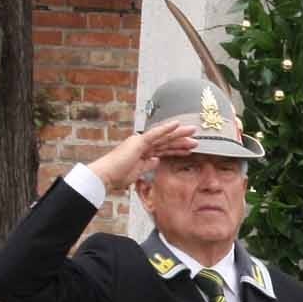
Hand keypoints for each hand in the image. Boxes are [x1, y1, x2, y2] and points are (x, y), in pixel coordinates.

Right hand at [85, 118, 199, 194]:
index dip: (177, 149)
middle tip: (196, 138)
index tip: (189, 150)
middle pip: (166, 142)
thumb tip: (156, 160)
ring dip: (179, 134)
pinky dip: (166, 129)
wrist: (107, 176)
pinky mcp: (139, 142)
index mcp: (142, 152)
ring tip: (193, 131)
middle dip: (181, 140)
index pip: (163, 149)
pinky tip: (177, 125)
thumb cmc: (117, 176)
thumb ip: (147, 165)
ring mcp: (141, 142)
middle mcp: (142, 145)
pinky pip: (155, 134)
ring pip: (164, 137)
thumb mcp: (137, 172)